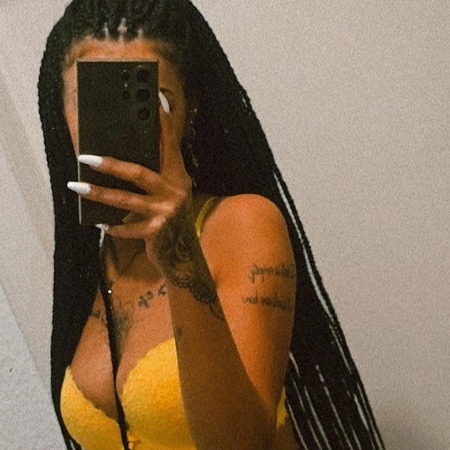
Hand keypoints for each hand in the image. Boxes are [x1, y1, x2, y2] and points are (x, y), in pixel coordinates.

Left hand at [67, 96, 193, 269]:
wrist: (183, 252)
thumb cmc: (171, 216)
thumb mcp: (170, 192)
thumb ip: (156, 174)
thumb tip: (123, 156)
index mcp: (178, 176)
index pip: (169, 145)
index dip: (161, 125)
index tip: (153, 103)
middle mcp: (175, 191)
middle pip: (139, 172)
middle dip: (111, 164)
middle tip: (85, 157)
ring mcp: (166, 212)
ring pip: (127, 200)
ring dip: (99, 194)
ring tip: (77, 186)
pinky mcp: (157, 231)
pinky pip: (128, 228)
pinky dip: (113, 226)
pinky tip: (100, 223)